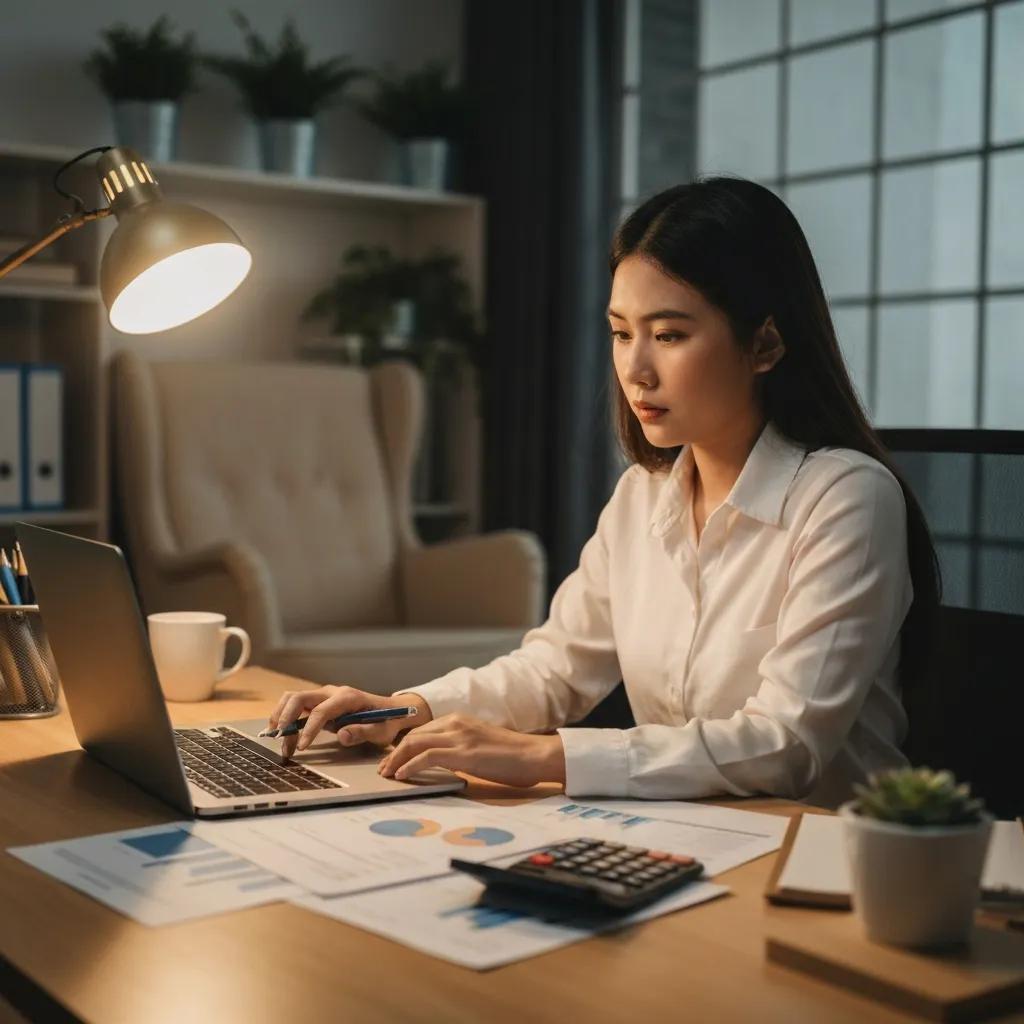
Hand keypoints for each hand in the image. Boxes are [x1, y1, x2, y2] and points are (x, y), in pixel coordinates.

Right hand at [268, 685, 432, 757]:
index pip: (320, 711)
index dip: (308, 729)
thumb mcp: (381, 731)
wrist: (391, 711)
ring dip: (281, 717)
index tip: (302, 748)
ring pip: (292, 699)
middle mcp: (332, 692)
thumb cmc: (387, 721)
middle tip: (281, 742)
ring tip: (279, 741)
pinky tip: (284, 736)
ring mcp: (324, 695)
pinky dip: (285, 718)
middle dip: (285, 718)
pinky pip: (296, 705)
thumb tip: (342, 735)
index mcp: (347, 697)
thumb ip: (362, 732)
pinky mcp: (319, 702)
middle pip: (298, 697)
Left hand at [377, 713, 566, 787]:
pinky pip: (426, 757)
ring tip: (388, 774)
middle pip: (412, 735)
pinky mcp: (463, 753)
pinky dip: (410, 766)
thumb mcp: (479, 746)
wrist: (534, 755)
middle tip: (384, 769)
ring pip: (414, 743)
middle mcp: (455, 723)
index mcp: (459, 720)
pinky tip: (403, 776)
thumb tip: (440, 762)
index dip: (402, 746)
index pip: (421, 731)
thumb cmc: (512, 756)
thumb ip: (458, 748)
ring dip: (396, 760)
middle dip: (393, 753)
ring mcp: (459, 736)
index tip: (393, 760)